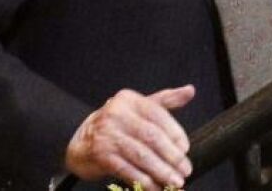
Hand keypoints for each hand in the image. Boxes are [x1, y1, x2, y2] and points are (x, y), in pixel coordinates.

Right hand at [65, 85, 194, 190]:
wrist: (81, 143)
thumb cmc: (116, 126)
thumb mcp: (137, 109)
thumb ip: (164, 101)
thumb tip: (190, 90)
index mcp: (128, 100)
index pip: (158, 115)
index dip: (176, 133)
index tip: (185, 149)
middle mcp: (115, 113)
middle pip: (152, 136)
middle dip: (172, 156)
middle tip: (185, 170)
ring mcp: (106, 134)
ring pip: (142, 155)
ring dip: (162, 172)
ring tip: (175, 182)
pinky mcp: (101, 154)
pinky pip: (128, 170)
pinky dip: (145, 181)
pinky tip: (155, 187)